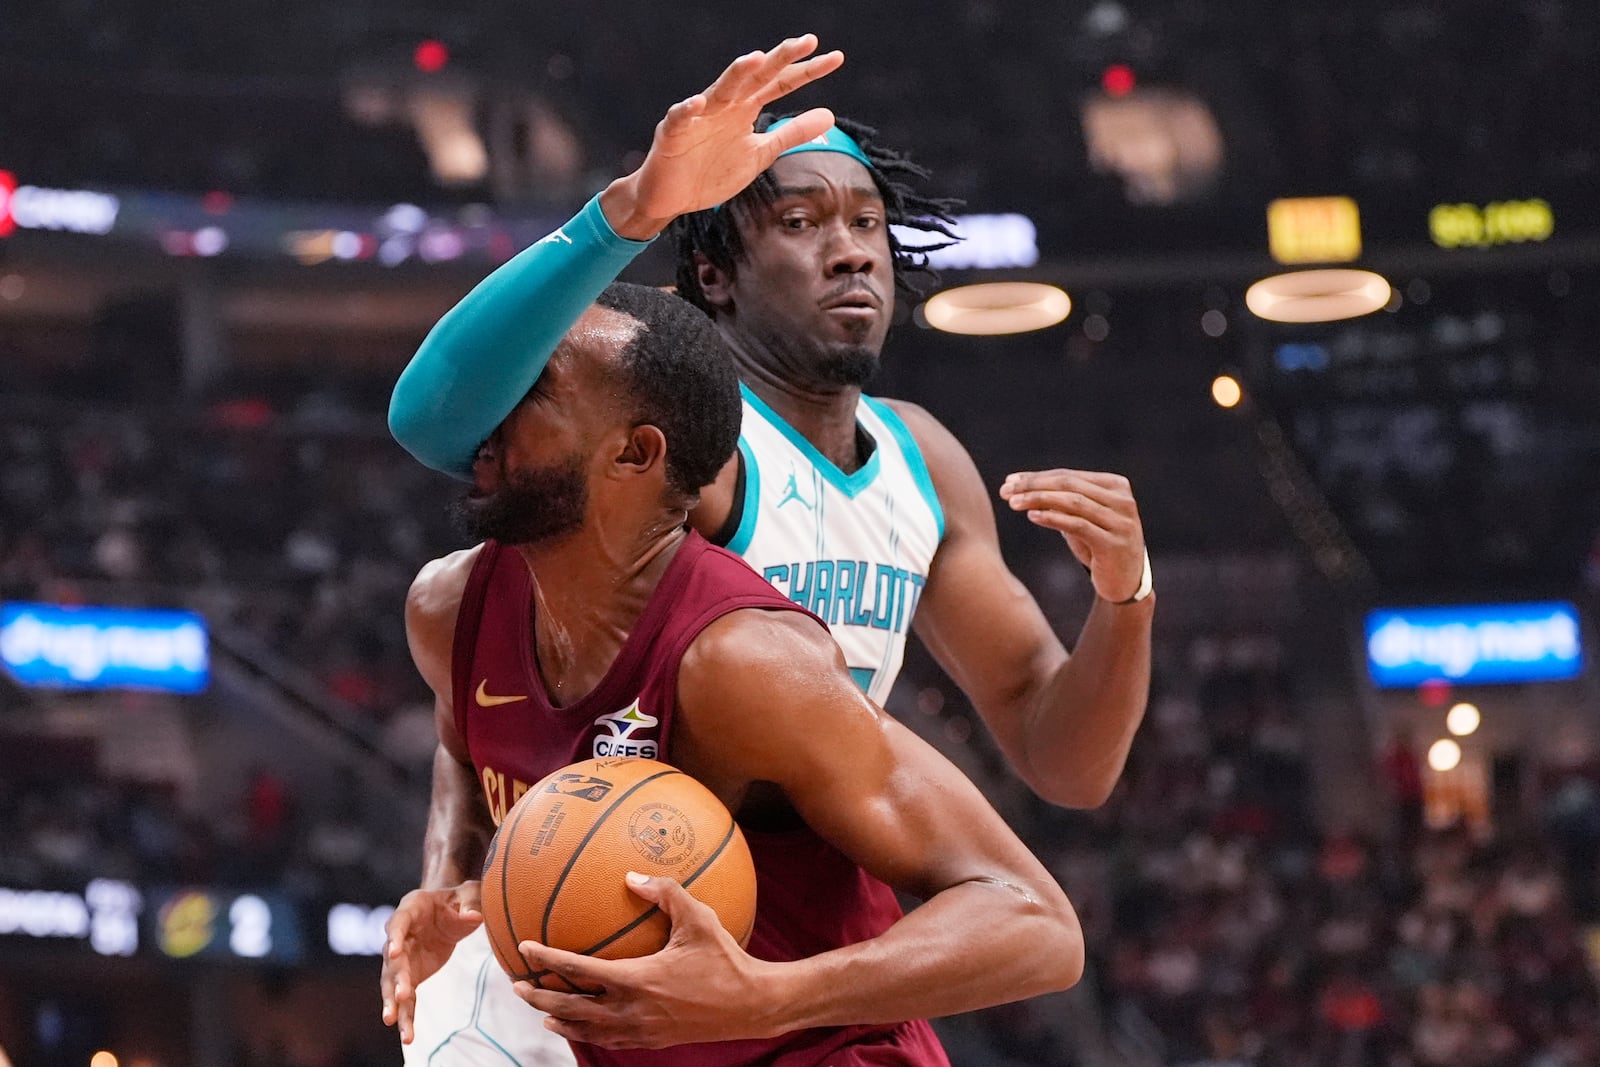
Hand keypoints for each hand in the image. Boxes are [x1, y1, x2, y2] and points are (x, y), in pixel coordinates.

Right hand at [380, 882, 484, 1043]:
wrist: (451, 910)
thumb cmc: (458, 899)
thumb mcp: (469, 895)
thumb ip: (470, 903)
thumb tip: (474, 916)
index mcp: (410, 908)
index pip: (397, 923)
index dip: (394, 936)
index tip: (393, 951)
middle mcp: (399, 936)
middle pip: (392, 959)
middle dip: (396, 977)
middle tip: (401, 995)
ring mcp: (401, 958)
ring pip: (392, 983)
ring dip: (393, 1002)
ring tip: (392, 1021)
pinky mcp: (409, 976)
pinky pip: (406, 998)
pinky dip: (406, 1015)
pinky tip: (407, 1035)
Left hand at [512, 872, 776, 1048]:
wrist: (751, 1005)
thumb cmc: (725, 959)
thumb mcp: (698, 918)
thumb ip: (665, 893)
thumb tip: (631, 875)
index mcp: (636, 979)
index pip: (579, 970)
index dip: (547, 959)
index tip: (525, 948)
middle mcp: (631, 1009)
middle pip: (571, 1007)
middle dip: (540, 997)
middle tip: (517, 985)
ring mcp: (641, 1029)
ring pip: (587, 1030)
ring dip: (561, 1020)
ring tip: (542, 1011)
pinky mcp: (653, 1040)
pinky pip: (611, 1040)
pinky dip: (589, 1034)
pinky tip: (584, 1027)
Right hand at [600, 35, 844, 238]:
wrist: (673, 198)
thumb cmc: (713, 170)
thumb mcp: (761, 153)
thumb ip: (792, 134)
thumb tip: (830, 114)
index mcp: (746, 109)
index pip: (781, 84)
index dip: (807, 72)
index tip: (836, 58)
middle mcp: (725, 106)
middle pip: (755, 78)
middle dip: (779, 59)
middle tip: (806, 42)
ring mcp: (698, 118)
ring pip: (719, 90)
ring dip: (736, 75)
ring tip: (756, 60)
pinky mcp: (672, 135)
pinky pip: (679, 119)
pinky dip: (687, 111)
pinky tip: (698, 104)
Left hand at [1000, 470, 1147, 603]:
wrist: (1124, 583)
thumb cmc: (1097, 547)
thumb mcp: (1079, 519)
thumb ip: (1058, 502)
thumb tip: (1018, 485)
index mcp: (1116, 486)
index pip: (1069, 476)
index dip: (1037, 477)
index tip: (1009, 481)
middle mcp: (1123, 501)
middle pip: (1070, 485)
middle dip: (1034, 486)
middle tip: (1006, 490)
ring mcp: (1121, 522)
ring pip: (1074, 502)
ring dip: (1039, 500)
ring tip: (1013, 503)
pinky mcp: (1114, 544)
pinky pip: (1079, 525)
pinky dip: (1054, 518)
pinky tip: (1033, 516)